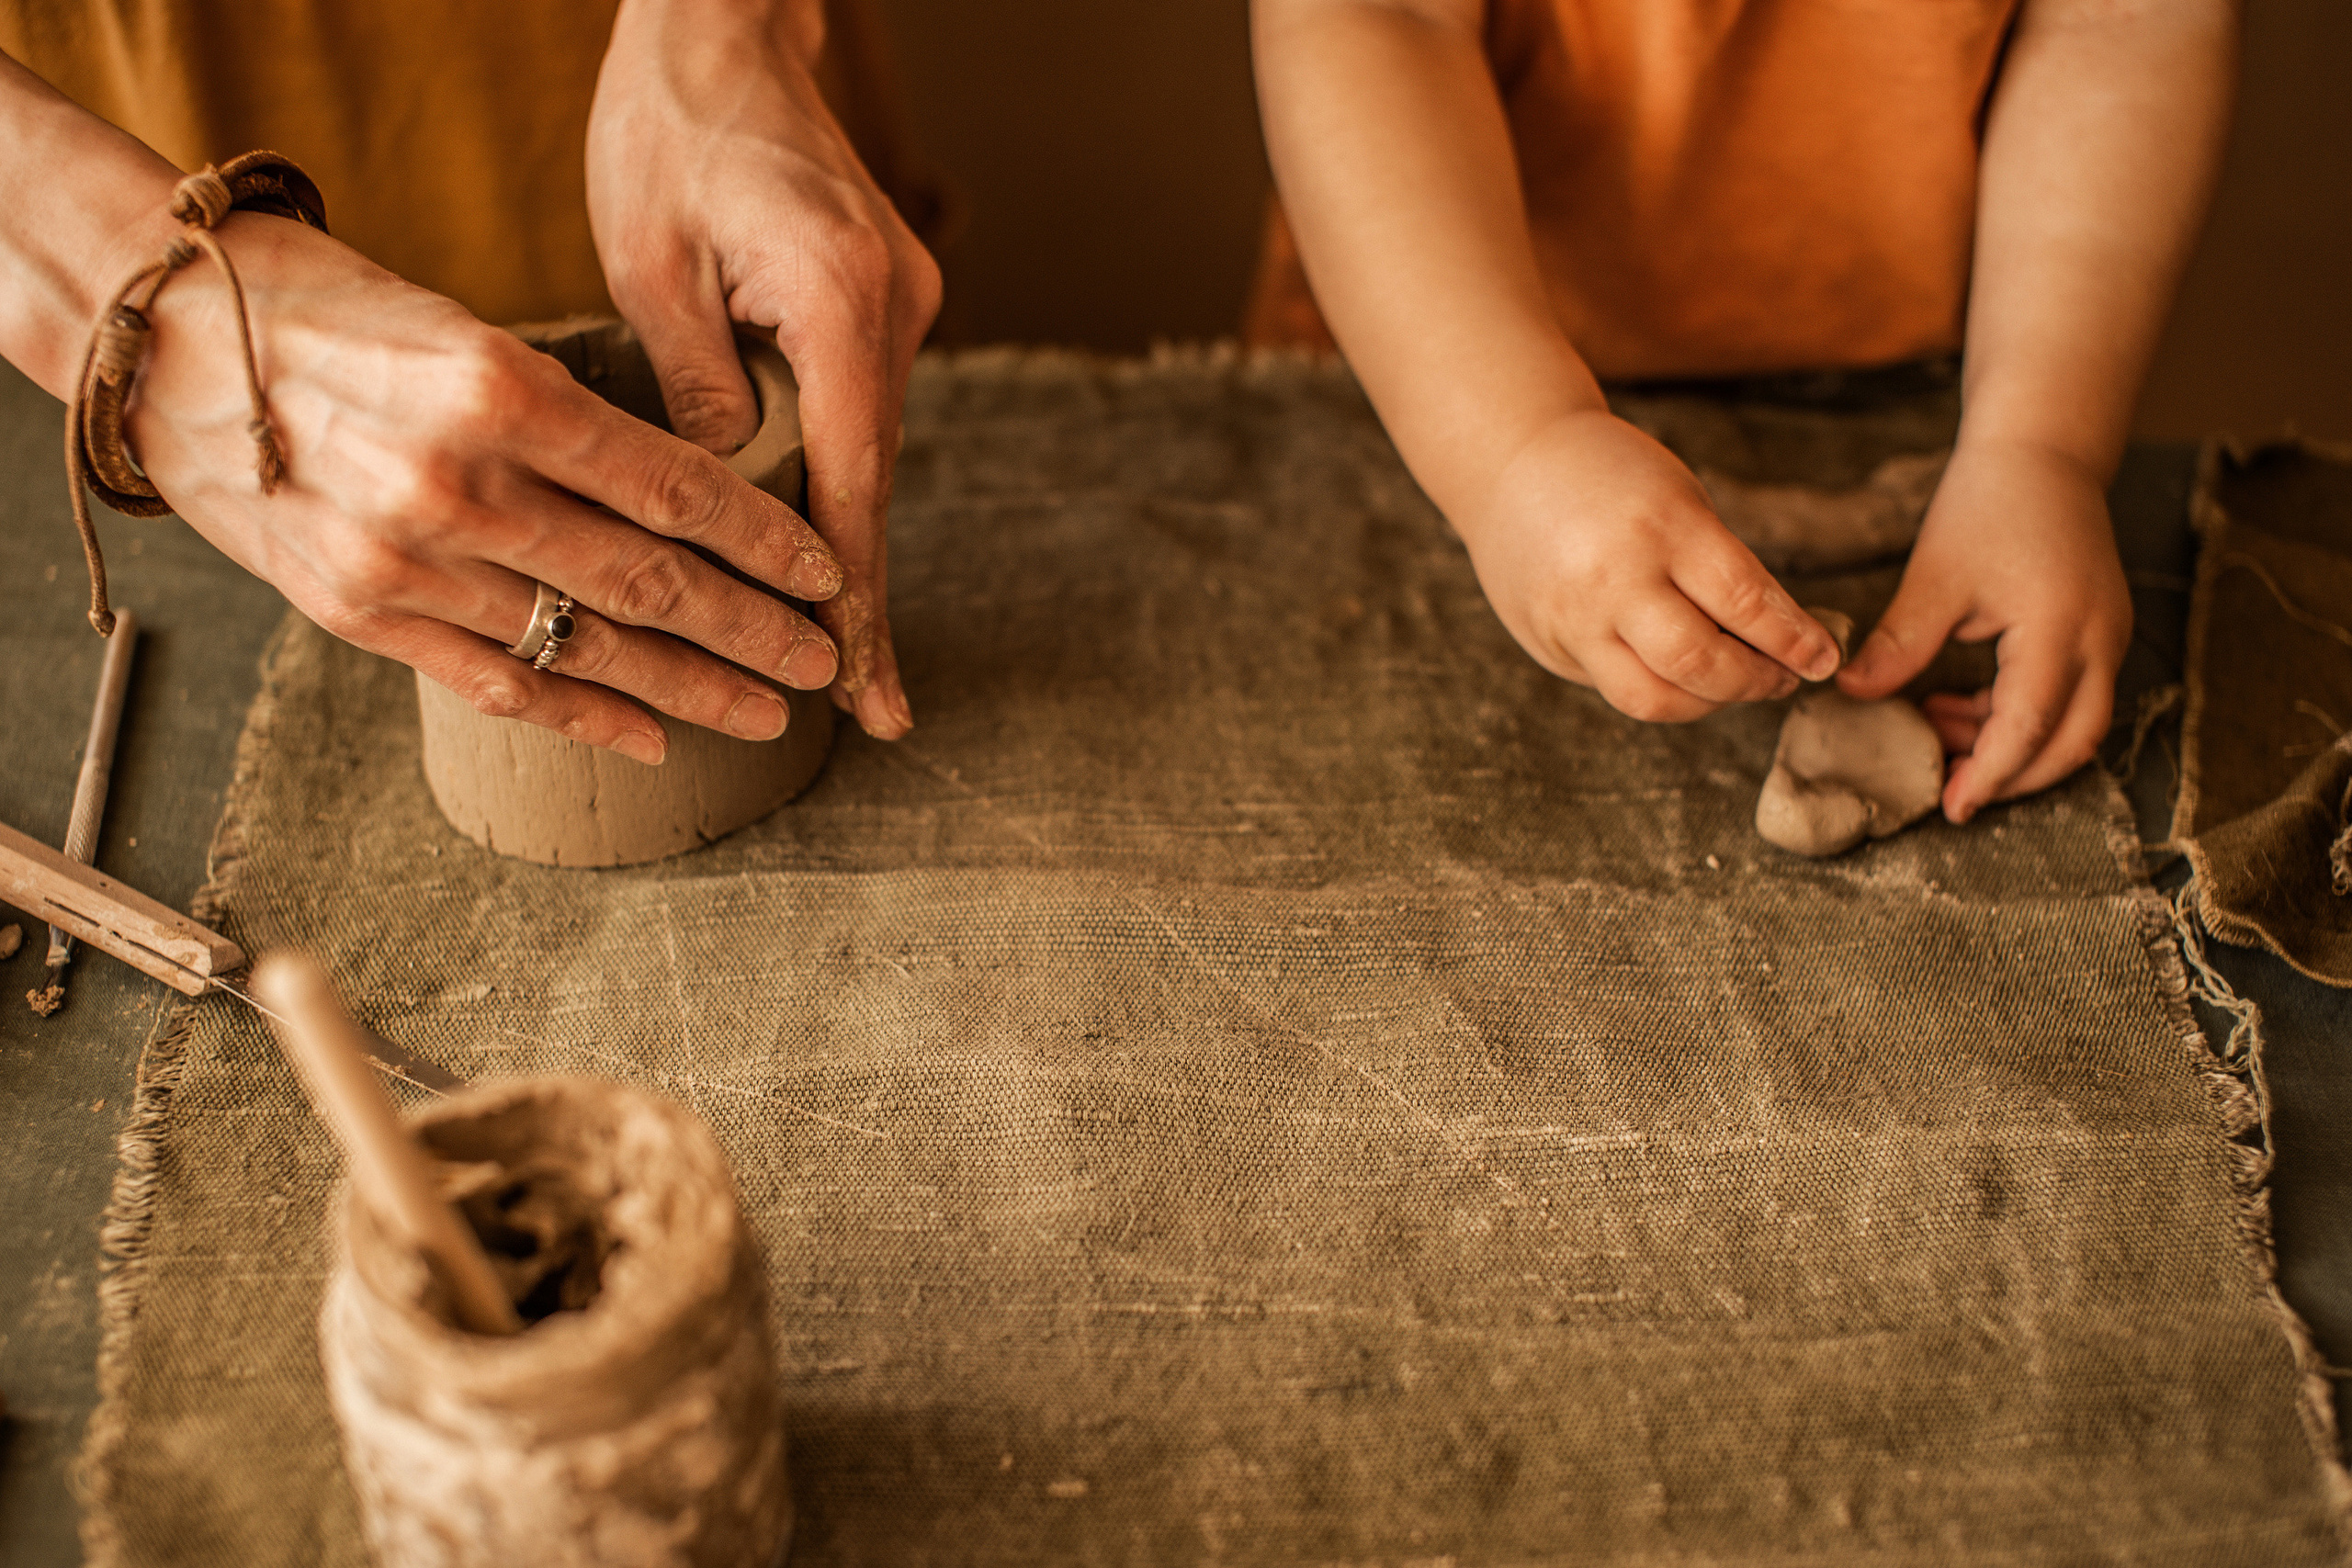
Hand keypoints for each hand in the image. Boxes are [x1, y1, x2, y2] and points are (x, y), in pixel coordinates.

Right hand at [125, 213, 846, 765]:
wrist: (165, 348)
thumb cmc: (329, 315)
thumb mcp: (464, 330)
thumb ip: (567, 418)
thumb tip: (689, 498)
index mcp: (498, 391)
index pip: (674, 487)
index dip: (764, 542)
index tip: (825, 575)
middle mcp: (458, 486)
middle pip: (648, 580)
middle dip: (753, 631)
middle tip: (822, 661)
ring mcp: (407, 564)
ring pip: (588, 645)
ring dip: (691, 688)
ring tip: (767, 712)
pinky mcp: (364, 617)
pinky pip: (501, 683)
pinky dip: (587, 716)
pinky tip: (653, 738)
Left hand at [587, 0, 942, 739]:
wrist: (723, 26)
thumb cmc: (666, 126)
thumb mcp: (650, 263)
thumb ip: (697, 389)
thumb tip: (721, 502)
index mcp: (837, 298)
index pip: (852, 484)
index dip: (854, 600)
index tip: (871, 692)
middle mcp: (893, 307)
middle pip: (874, 480)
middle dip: (856, 592)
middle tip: (867, 706)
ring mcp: (900, 301)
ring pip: (868, 447)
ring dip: (842, 536)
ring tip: (830, 643)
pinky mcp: (881, 296)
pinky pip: (857, 405)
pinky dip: (832, 471)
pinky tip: (809, 532)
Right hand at [1454, 410, 1843, 720]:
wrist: (1511, 462)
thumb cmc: (1612, 476)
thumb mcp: (1680, 500)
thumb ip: (1720, 569)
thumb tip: (1776, 640)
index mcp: (1661, 526)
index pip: (1744, 602)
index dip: (1793, 640)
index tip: (1824, 657)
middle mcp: (1613, 578)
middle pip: (1699, 663)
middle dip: (1754, 682)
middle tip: (1783, 678)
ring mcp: (1573, 617)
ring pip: (1652, 698)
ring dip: (1707, 703)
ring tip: (1733, 685)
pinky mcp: (1547, 643)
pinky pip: (1615, 687)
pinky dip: (1659, 688)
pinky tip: (1679, 672)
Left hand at [1837, 437, 2130, 821]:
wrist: (2043, 452)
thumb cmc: (1989, 503)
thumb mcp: (1935, 577)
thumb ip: (1900, 644)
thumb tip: (1853, 693)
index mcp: (2061, 628)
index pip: (2028, 728)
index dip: (1988, 774)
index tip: (1949, 805)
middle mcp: (2101, 640)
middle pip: (2070, 743)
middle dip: (2011, 776)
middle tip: (1947, 787)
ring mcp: (2110, 637)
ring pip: (2076, 726)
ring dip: (2014, 745)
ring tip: (1938, 727)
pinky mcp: (2102, 631)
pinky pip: (2074, 697)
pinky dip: (2023, 716)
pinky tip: (1962, 704)